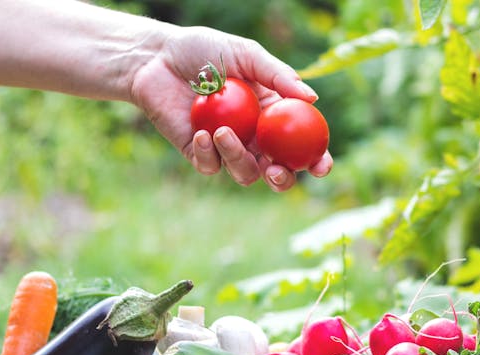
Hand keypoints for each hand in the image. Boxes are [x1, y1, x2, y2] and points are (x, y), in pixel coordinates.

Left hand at [128, 26, 332, 190]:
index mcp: (273, 116)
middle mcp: (254, 137)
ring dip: (238, 159)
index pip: (302, 144)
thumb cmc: (205, 50)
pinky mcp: (198, 152)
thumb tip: (313, 98)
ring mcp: (227, 147)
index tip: (321, 166)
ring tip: (222, 132)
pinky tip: (203, 133)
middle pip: (278, 172)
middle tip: (275, 170)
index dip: (317, 159)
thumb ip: (279, 76)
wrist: (158, 58)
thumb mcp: (247, 55)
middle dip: (283, 180)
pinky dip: (209, 154)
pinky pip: (211, 167)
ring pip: (245, 174)